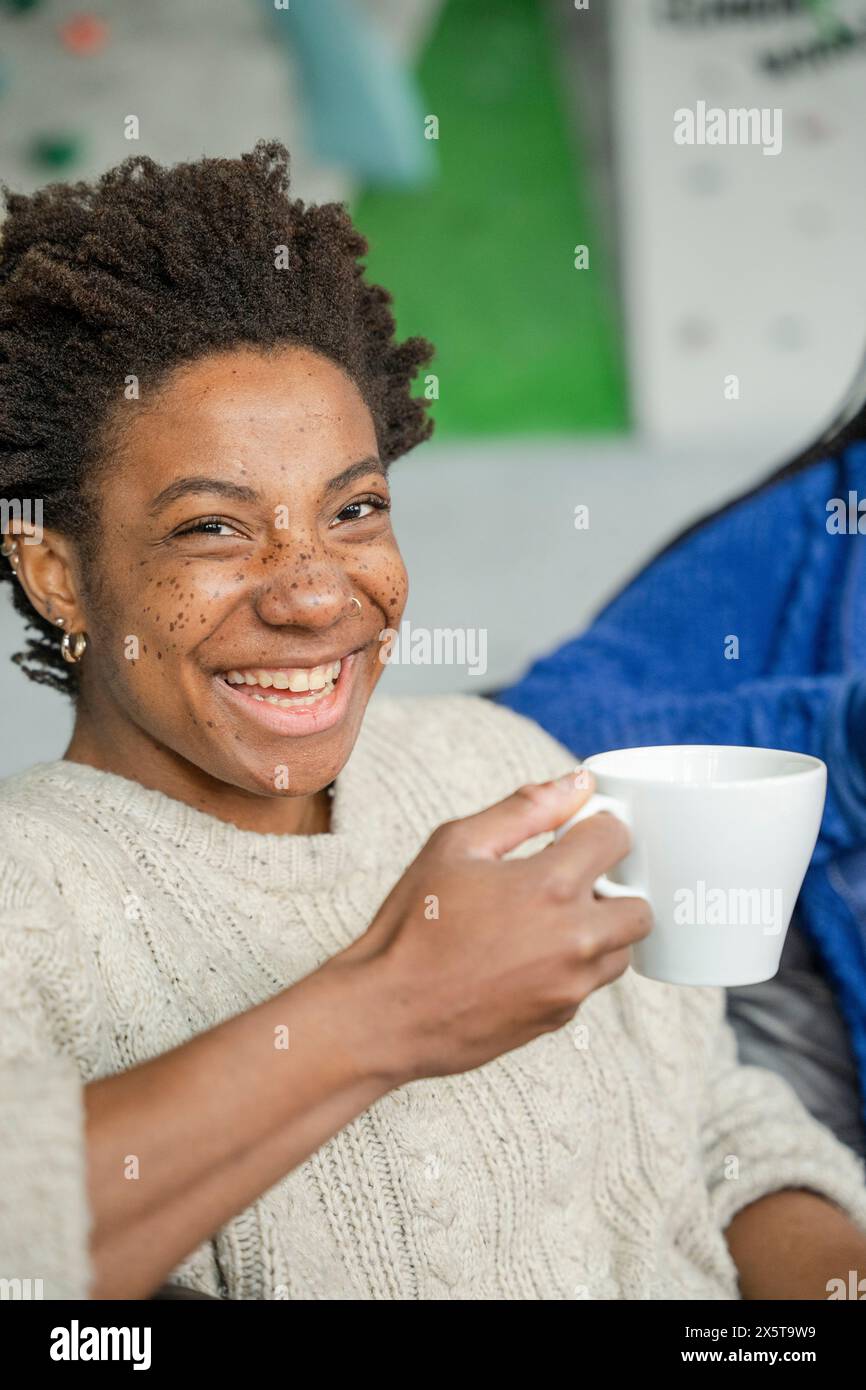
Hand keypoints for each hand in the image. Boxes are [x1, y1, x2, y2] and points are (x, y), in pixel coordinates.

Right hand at [333, 772, 652, 1085]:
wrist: (388, 1013)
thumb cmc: (413, 924)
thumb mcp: (456, 846)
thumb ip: (525, 808)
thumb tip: (579, 783)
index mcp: (552, 885)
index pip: (618, 837)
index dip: (595, 828)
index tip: (573, 835)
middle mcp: (576, 938)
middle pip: (639, 905)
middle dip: (611, 887)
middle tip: (565, 883)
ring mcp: (572, 984)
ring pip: (622, 949)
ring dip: (598, 930)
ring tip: (544, 922)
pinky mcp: (561, 1017)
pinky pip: (590, 982)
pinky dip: (573, 966)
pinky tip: (524, 957)